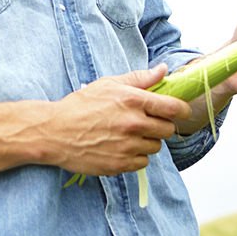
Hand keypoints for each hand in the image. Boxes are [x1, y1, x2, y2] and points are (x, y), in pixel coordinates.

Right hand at [43, 64, 190, 176]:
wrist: (55, 132)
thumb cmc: (81, 105)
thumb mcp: (109, 84)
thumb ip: (140, 78)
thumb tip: (163, 70)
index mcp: (133, 101)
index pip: (173, 108)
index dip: (181, 110)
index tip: (180, 111)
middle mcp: (134, 124)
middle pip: (168, 130)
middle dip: (161, 125)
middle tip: (147, 122)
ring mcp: (128, 147)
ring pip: (156, 147)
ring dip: (148, 141)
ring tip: (130, 135)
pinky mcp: (120, 165)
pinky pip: (143, 163)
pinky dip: (136, 157)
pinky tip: (122, 147)